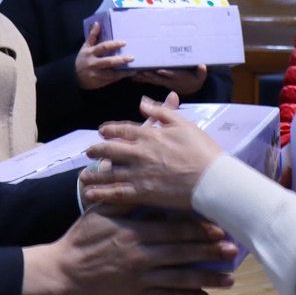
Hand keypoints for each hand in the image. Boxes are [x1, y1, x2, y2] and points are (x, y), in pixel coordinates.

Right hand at [20, 205, 235, 294]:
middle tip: (233, 250)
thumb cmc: (82, 238)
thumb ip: (125, 198)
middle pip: (183, 252)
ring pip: (180, 278)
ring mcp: (140, 278)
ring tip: (229, 279)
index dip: (199, 228)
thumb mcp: (101, 211)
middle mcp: (142, 255)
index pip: (174, 229)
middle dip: (210, 251)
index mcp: (136, 232)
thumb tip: (143, 179)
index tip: (220, 227)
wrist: (63, 272)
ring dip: (207, 278)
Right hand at [75, 22, 134, 90]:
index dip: (114, 44)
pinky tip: (127, 75)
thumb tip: (98, 23)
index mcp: (90, 53)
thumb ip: (92, 36)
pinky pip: (111, 80)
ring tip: (134, 70)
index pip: (103, 47)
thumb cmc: (83, 59)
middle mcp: (93, 63)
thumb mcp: (85, 47)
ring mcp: (96, 74)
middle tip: (132, 57)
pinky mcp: (99, 82)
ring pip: (112, 74)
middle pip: (109, 61)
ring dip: (124, 73)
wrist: (75, 77)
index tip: (124, 42)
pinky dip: (119, 78)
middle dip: (122, 60)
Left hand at [81, 96, 222, 210]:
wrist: (211, 179)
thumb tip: (143, 101)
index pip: (123, 129)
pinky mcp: (141, 193)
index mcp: (149, 134)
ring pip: (109, 172)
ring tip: (84, 176)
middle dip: (97, 150)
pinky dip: (101, 193)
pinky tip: (90, 194)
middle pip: (110, 150)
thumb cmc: (203, 150)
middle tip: (89, 152)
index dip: (110, 130)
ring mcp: (138, 173)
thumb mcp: (183, 124)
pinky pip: (116, 193)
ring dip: (94, 174)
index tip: (102, 131)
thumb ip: (161, 111)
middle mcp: (139, 153)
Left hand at [130, 64, 206, 95]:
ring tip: (134, 73)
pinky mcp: (160, 82)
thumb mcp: (200, 77)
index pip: (173, 76)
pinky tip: (132, 76)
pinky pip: (149, 81)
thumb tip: (202, 66)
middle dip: (150, 75)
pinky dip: (141, 79)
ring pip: (152, 80)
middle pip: (159, 78)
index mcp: (179, 78)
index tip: (161, 70)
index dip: (167, 73)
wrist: (191, 89)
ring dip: (143, 77)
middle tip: (142, 70)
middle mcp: (170, 82)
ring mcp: (163, 82)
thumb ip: (201, 72)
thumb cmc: (195, 80)